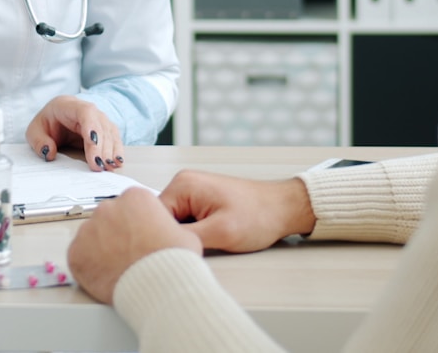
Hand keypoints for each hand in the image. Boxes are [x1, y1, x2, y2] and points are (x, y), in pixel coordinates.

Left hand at [25, 95, 122, 170]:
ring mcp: (98, 119)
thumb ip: (39, 141)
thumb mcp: (34, 131)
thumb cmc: (47, 123)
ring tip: (109, 167)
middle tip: (98, 165)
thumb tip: (49, 152)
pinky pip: (114, 138)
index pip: (85, 111)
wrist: (57, 117)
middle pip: (100, 125)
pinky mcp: (104, 129)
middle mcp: (88, 110)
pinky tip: (117, 162)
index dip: (91, 125)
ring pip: (110, 132)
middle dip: (100, 146)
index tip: (92, 140)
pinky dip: (116, 150)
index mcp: (68, 105)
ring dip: (111, 150)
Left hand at [67, 188, 201, 302]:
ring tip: (119, 268)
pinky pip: (80, 256)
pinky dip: (90, 266)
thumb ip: (167, 226)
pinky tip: (106, 275)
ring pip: (93, 236)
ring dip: (102, 249)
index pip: (131, 206)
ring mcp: (89, 229)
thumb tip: (163, 233)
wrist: (159, 286)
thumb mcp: (184, 234)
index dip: (137, 224)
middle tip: (129, 254)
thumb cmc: (172, 261)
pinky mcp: (76, 252)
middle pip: (110, 218)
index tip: (140, 238)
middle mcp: (108, 208)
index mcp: (135, 198)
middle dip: (117, 234)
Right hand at [159, 170, 314, 252]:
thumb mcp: (221, 233)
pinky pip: (184, 220)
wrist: (283, 208)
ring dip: (185, 236)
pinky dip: (193, 233)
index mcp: (183, 185)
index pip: (154, 218)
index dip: (163, 239)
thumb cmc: (259, 216)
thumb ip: (187, 238)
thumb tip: (161, 246)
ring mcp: (191, 191)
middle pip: (162, 219)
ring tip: (206, 243)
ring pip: (173, 222)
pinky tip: (208, 239)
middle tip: (197, 249)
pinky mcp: (199, 200)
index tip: (178, 253)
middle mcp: (183, 183)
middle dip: (175, 237)